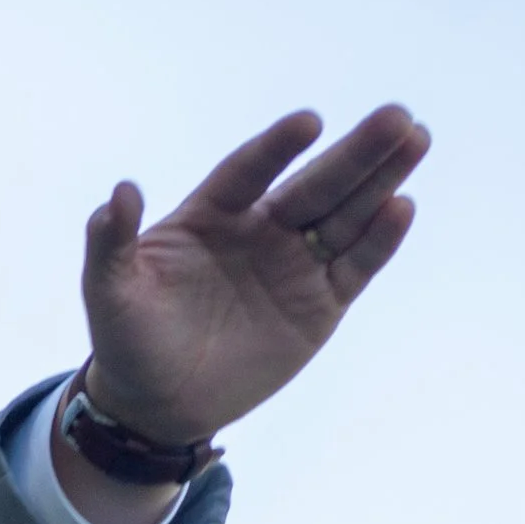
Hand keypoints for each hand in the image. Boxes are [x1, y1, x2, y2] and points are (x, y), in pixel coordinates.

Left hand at [74, 102, 429, 450]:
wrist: (156, 406)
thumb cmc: (129, 341)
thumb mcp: (109, 293)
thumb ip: (111, 243)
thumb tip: (118, 194)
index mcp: (213, 214)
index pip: (251, 170)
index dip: (279, 148)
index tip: (309, 123)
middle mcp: (261, 229)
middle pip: (314, 183)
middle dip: (356, 152)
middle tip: (396, 117)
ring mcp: (295, 265)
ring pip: (345, 215)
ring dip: (382, 179)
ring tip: (416, 138)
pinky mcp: (319, 304)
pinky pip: (354, 267)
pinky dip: (378, 240)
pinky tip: (401, 207)